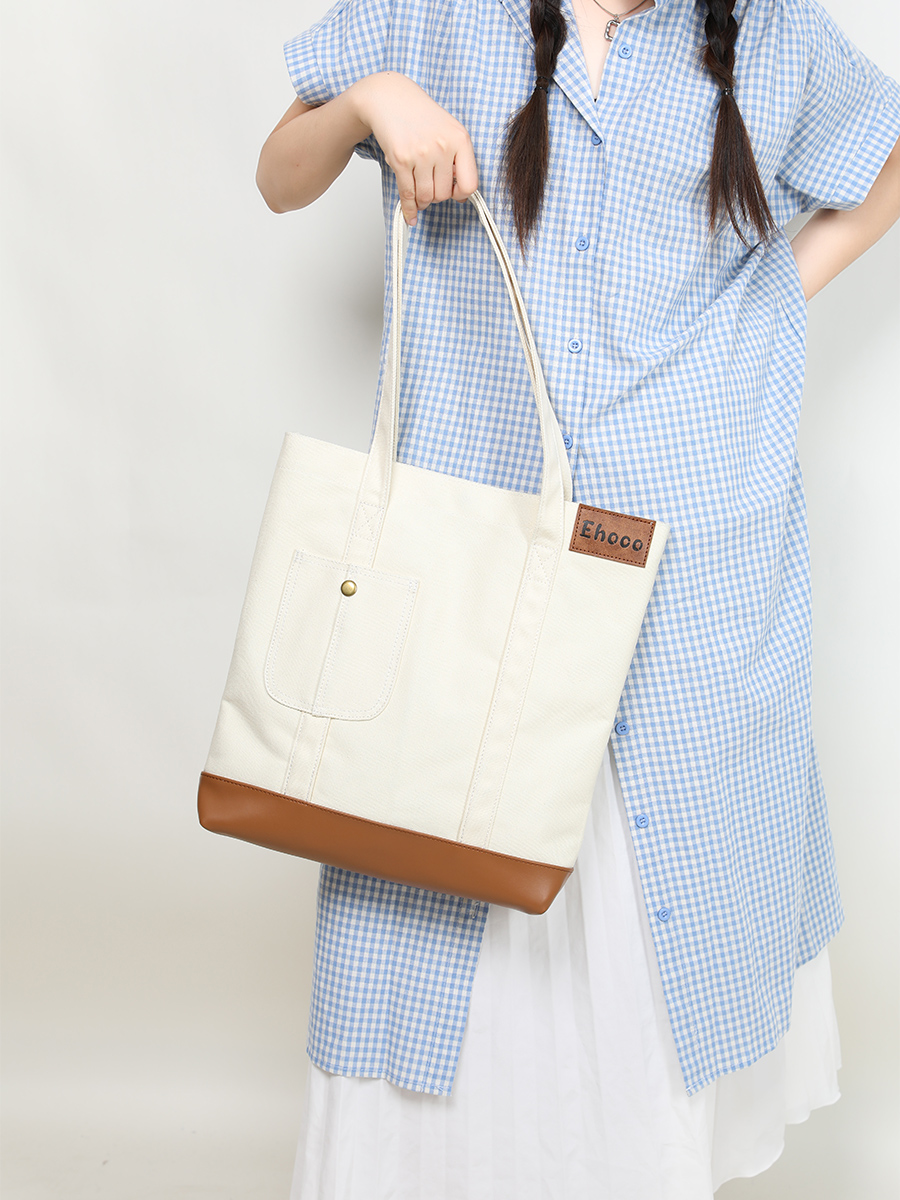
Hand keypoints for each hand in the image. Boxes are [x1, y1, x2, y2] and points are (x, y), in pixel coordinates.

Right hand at [350, 72, 478, 225]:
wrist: (390, 98)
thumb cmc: (421, 116)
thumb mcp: (449, 130)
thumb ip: (458, 159)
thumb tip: (461, 195)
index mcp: (460, 139)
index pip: (469, 184)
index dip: (461, 194)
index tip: (454, 193)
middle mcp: (442, 146)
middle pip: (444, 194)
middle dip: (436, 197)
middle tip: (430, 188)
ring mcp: (421, 153)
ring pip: (426, 197)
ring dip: (422, 201)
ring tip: (419, 195)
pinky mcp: (401, 159)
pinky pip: (408, 194)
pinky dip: (409, 208)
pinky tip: (411, 214)